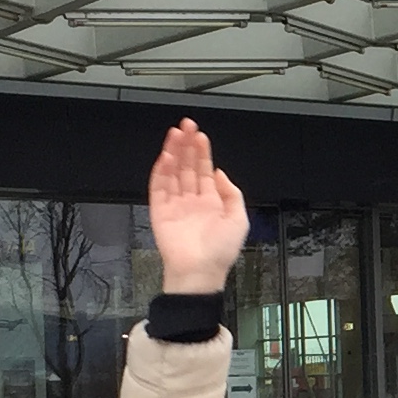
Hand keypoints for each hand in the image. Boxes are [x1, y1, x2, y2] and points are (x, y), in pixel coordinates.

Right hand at [148, 118, 249, 294]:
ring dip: (174, 153)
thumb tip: (220, 172)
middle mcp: (192, 202)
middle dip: (187, 145)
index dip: (202, 152)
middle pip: (188, 167)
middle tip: (186, 126)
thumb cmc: (220, 252)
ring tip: (175, 134)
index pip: (204, 171)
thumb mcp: (239, 219)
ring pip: (173, 172)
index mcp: (211, 203)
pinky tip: (166, 156)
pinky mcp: (160, 211)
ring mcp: (175, 205)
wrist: (200, 271)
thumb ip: (231, 193)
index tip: (200, 135)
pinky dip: (161, 171)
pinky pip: (158, 187)